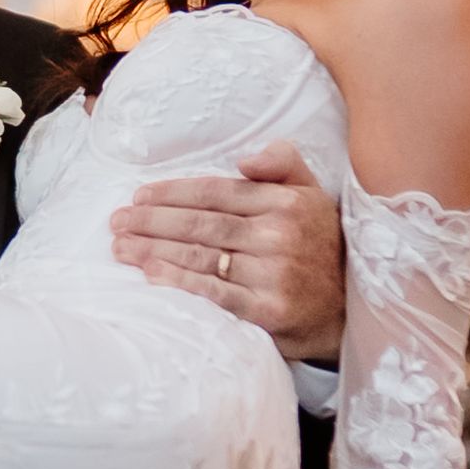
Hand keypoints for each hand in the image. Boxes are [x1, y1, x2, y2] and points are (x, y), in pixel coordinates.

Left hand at [111, 141, 344, 363]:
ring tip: (121, 247)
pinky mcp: (267, 310)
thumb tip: (244, 158)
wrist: (352, 306)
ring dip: (153, 250)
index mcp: (285, 202)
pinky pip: (214, 293)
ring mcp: (273, 274)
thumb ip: (282, 162)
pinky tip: (151, 275)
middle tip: (117, 221)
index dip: (173, 193)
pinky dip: (180, 283)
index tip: (140, 195)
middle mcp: (278, 235)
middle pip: (200, 224)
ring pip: (201, 256)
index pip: (216, 192)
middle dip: (152, 221)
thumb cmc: (320, 244)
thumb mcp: (312, 193)